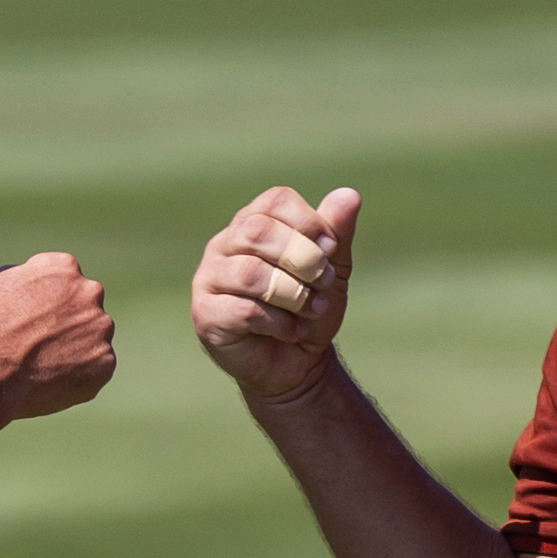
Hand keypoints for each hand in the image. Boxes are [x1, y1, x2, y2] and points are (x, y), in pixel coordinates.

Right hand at [0, 251, 116, 422]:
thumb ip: (15, 276)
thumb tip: (23, 278)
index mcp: (63, 267)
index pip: (65, 278)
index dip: (47, 299)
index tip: (33, 316)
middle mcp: (89, 292)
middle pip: (85, 306)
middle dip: (68, 322)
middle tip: (40, 343)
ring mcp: (100, 329)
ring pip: (92, 339)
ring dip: (75, 349)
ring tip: (41, 366)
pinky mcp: (104, 364)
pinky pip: (95, 369)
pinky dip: (78, 377)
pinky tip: (50, 382)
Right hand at [190, 186, 359, 403]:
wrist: (297, 363)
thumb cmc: (309, 308)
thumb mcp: (332, 269)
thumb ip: (337, 233)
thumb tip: (350, 195)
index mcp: (252, 223)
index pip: (275, 201)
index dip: (309, 222)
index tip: (331, 248)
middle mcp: (224, 245)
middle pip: (258, 231)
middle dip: (302, 257)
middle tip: (325, 280)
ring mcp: (209, 279)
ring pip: (251, 273)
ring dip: (294, 293)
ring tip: (313, 310)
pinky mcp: (206, 314)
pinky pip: (244, 310)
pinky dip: (279, 322)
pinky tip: (292, 331)